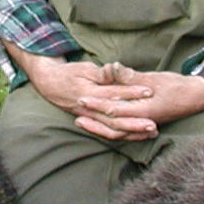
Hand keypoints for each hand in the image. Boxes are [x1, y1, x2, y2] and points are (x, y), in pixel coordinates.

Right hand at [20, 55, 160, 139]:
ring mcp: (91, 118)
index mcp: (88, 93)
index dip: (131, 92)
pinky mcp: (93, 122)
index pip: (112, 94)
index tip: (149, 90)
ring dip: (132, 132)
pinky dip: (125, 135)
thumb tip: (115, 69)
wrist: (50, 85)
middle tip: (153, 123)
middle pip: (114, 120)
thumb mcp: (85, 69)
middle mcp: (89, 110)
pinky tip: (140, 135)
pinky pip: (109, 132)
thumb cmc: (70, 74)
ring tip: (152, 132)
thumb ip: (102, 73)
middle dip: (134, 123)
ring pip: (112, 130)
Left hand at [68, 62, 203, 139]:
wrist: (196, 97)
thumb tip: (113, 68)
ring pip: (118, 133)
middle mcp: (143, 121)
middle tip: (76, 113)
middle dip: (93, 120)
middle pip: (112, 126)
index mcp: (144, 109)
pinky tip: (102, 127)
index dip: (96, 104)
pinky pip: (126, 133)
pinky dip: (112, 131)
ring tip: (83, 122)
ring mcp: (144, 125)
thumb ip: (131, 76)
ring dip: (99, 128)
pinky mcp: (145, 125)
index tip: (82, 98)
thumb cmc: (176, 85)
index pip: (114, 109)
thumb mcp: (153, 78)